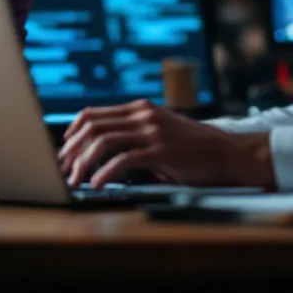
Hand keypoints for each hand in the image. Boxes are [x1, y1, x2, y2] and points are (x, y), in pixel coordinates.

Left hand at [57, 99, 276, 189]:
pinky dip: (105, 172)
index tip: (64, 150)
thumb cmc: (194, 149)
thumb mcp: (161, 133)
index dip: (73, 132)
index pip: (93, 114)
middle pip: (92, 126)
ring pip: (103, 140)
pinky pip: (123, 159)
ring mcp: (152, 131)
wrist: (228, 154)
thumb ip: (135, 135)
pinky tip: (97, 184)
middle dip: (72, 149)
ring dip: (84, 162)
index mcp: (140, 109)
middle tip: (64, 169)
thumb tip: (102, 154)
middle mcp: (143, 115)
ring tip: (76, 179)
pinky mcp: (161, 150)